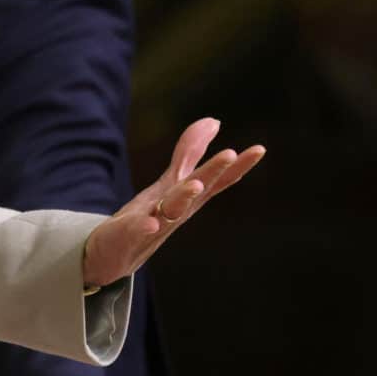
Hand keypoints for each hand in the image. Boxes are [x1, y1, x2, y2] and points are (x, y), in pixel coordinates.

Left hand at [83, 117, 265, 289]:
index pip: (217, 180)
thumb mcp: (172, 180)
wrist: (116, 254)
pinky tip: (151, 222)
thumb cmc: (150, 214)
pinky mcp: (129, 234)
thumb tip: (214, 121)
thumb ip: (192, 152)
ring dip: (184, 196)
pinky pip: (138, 230)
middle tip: (230, 154)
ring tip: (195, 185)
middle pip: (198, 188)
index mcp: (188, 196)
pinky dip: (146, 225)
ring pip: (173, 208)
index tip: (260, 149)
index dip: (238, 165)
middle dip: (213, 171)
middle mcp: (177, 209)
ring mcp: (155, 222)